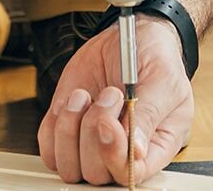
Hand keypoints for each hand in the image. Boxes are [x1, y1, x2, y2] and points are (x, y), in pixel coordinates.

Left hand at [38, 16, 193, 185]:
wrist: (130, 37)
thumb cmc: (155, 60)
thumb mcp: (163, 81)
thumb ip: (149, 115)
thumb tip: (135, 152)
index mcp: (155, 147)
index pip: (131, 175)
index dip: (114, 156)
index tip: (108, 123)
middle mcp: (122, 152)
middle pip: (97, 173)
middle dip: (93, 131)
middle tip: (109, 95)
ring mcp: (92, 145)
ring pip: (69, 166)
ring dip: (70, 129)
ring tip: (85, 96)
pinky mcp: (68, 132)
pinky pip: (50, 149)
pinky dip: (54, 125)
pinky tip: (71, 100)